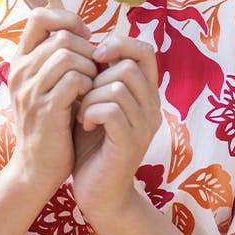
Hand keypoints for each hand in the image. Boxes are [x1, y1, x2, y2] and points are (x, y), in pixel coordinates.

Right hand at [6, 7, 99, 194]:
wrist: (36, 167)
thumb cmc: (50, 123)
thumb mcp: (46, 86)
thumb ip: (57, 60)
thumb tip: (83, 32)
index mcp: (20, 62)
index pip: (38, 18)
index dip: (66, 20)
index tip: (84, 37)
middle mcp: (20, 72)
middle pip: (60, 36)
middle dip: (87, 50)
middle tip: (95, 70)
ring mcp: (30, 91)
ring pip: (68, 55)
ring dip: (90, 68)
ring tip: (92, 85)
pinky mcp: (46, 110)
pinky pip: (73, 80)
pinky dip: (88, 85)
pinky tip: (89, 99)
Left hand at [70, 35, 161, 223]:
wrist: (98, 193)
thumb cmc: (91, 144)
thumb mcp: (94, 102)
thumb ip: (97, 76)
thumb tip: (84, 42)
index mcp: (145, 94)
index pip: (145, 50)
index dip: (119, 43)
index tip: (95, 55)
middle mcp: (152, 108)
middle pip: (129, 65)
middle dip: (97, 75)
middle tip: (84, 96)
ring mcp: (144, 127)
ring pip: (119, 86)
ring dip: (91, 96)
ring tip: (83, 113)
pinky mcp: (130, 144)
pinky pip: (111, 110)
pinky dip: (91, 112)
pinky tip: (85, 125)